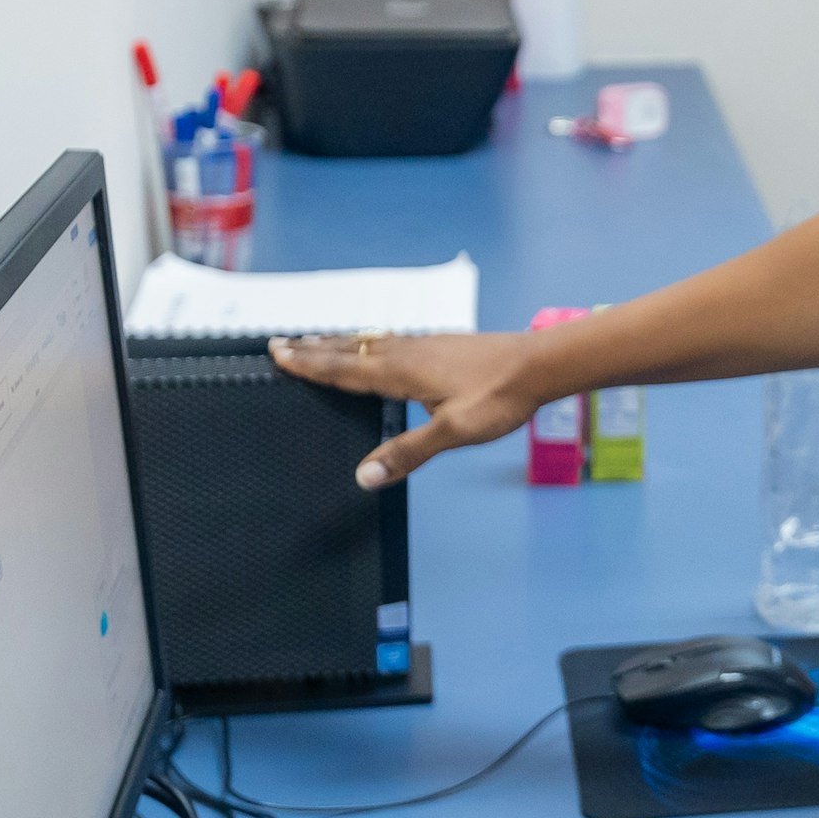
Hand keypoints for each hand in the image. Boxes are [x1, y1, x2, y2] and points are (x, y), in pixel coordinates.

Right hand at [268, 329, 541, 486]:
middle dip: (315, 348)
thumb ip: (409, 452)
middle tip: (282, 342)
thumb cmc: (499, 397)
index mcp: (401, 371)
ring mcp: (426, 344)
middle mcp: (408, 351)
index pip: (344, 368)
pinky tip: (380, 345)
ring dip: (341, 342)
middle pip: (351, 349)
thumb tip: (364, 477)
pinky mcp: (444, 344)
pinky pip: (393, 340)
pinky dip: (370, 341)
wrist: (541, 364)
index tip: (278, 353)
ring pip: (372, 341)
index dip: (310, 364)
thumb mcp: (454, 431)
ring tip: (318, 341)